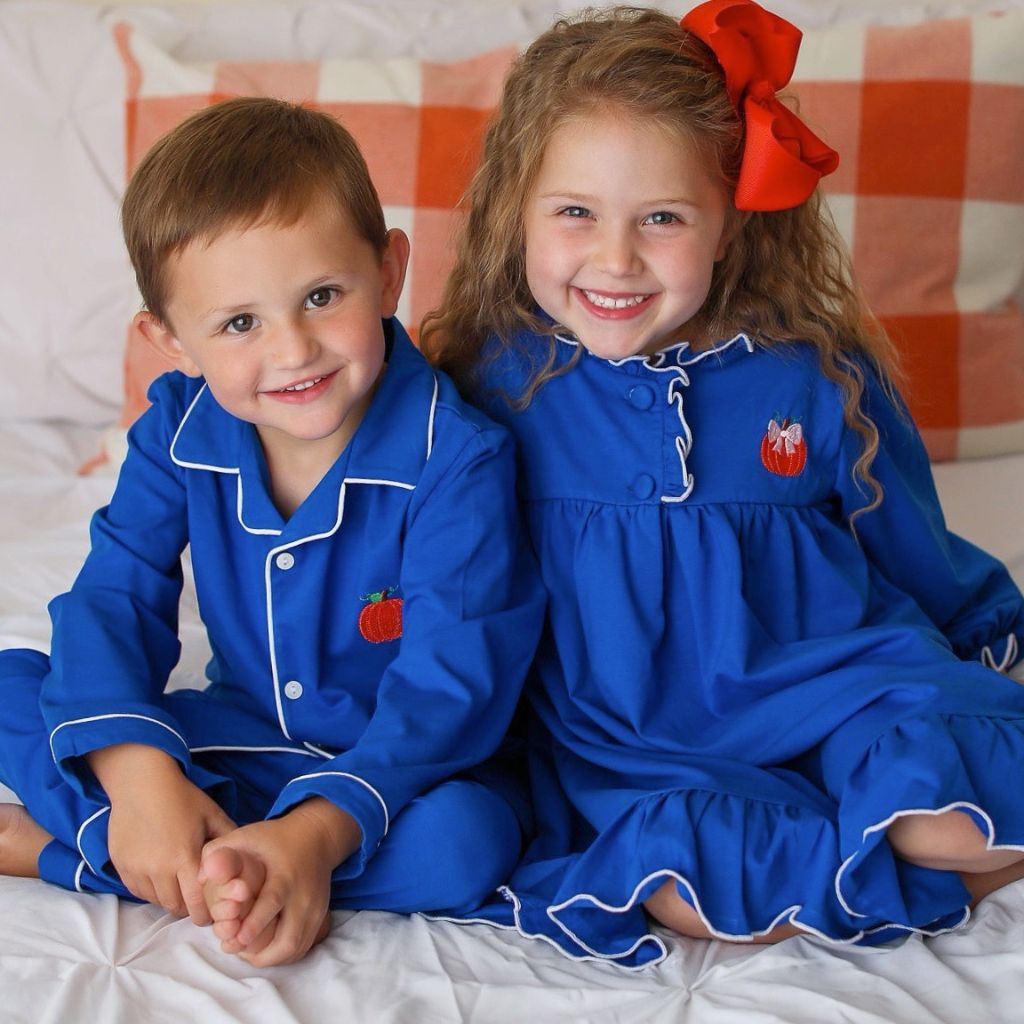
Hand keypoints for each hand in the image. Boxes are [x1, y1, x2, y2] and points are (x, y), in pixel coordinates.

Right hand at [87, 743, 234, 923]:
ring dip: (168, 899)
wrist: (141, 782)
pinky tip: (161, 878)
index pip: (196, 902)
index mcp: (185, 856)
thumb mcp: (212, 814)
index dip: (205, 913)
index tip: (212, 914)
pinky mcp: (121, 866)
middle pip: (174, 906)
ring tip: (179, 888)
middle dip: (187, 908)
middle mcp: (158, 868)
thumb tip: (244, 858)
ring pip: (155, 900)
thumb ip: (229, 838)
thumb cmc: (182, 797)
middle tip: (196, 902)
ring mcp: (136, 868)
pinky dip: (150, 890)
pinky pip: (137, 890)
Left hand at [201, 798, 360, 965]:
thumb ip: (218, 852)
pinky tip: (265, 951)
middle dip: (262, 954)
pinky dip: (283, 956)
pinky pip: (303, 947)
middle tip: (236, 950)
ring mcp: (314, 908)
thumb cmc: (274, 838)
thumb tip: (200, 878)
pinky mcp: (320, 917)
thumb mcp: (245, 835)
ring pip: (296, 948)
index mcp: (284, 875)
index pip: (272, 904)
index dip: (254, 925)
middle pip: (289, 938)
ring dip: (270, 959)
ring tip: (247, 953)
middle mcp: (303, 895)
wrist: (316, 836)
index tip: (237, 940)